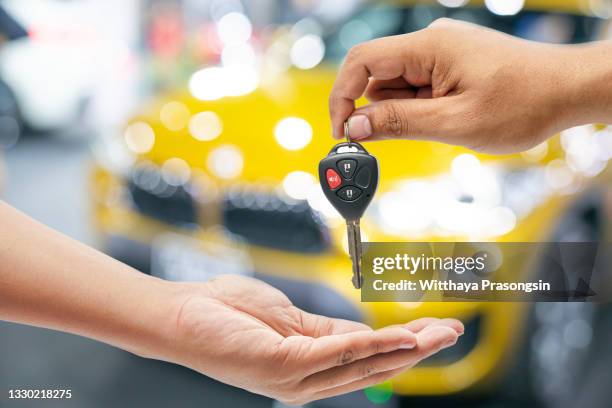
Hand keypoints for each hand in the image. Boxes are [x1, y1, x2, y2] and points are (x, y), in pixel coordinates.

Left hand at [167, 275, 462, 404]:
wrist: (183, 314)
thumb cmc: (229, 313)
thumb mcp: (288, 317)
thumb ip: (325, 330)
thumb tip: (363, 332)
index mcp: (310, 365)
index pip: (366, 356)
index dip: (403, 345)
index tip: (435, 330)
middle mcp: (306, 380)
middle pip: (372, 365)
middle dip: (416, 349)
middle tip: (452, 334)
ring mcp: (295, 377)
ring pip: (362, 362)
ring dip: (404, 348)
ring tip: (437, 335)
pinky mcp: (283, 364)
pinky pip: (337, 353)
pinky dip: (372, 345)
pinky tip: (398, 337)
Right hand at [329, 18, 608, 153]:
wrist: (568, 91)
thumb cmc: (524, 103)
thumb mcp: (454, 123)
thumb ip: (399, 123)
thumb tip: (355, 126)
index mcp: (429, 46)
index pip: (362, 61)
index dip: (343, 97)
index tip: (341, 131)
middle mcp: (432, 43)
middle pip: (378, 76)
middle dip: (380, 111)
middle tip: (401, 140)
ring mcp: (442, 53)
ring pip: (398, 85)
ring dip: (407, 112)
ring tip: (447, 124)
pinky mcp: (451, 65)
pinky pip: (419, 87)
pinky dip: (422, 108)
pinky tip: (450, 118)